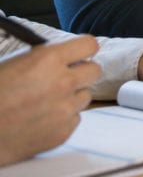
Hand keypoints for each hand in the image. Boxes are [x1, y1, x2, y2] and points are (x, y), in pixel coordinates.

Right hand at [0, 35, 100, 165]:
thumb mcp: (12, 63)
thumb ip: (42, 57)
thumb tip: (62, 55)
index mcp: (48, 60)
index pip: (89, 44)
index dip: (83, 49)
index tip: (78, 54)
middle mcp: (62, 83)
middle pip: (95, 70)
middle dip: (81, 72)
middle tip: (65, 78)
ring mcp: (65, 109)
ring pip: (86, 96)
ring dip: (71, 97)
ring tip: (45, 101)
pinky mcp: (63, 132)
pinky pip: (74, 119)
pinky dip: (62, 118)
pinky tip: (40, 119)